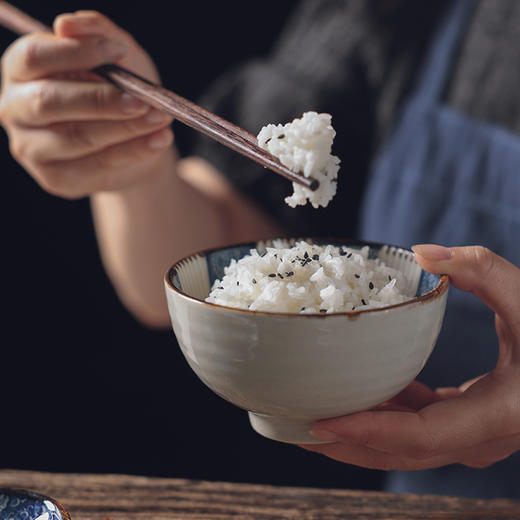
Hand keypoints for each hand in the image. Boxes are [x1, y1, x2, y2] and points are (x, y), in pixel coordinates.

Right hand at [0, 11, 173, 197]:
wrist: (133, 140)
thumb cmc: (118, 92)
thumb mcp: (116, 58)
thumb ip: (97, 34)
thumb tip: (69, 24)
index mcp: (20, 71)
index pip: (34, 57)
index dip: (76, 52)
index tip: (118, 50)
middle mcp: (15, 109)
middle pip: (49, 102)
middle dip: (101, 99)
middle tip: (142, 99)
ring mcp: (32, 149)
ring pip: (77, 137)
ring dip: (125, 128)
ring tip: (160, 117)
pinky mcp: (56, 179)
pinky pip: (97, 165)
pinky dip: (134, 151)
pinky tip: (159, 139)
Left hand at [300, 245, 519, 469]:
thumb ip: (481, 269)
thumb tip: (422, 251)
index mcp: (497, 415)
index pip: (418, 437)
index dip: (367, 433)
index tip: (321, 424)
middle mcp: (482, 437)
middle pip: (401, 452)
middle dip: (348, 444)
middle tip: (297, 427)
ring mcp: (476, 433)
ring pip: (408, 442)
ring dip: (362, 429)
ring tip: (317, 411)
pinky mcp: (471, 418)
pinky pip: (420, 422)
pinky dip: (388, 411)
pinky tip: (365, 387)